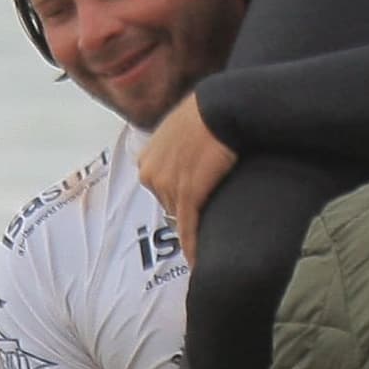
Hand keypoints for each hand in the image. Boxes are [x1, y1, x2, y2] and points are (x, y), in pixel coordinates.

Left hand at [136, 92, 239, 261]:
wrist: (222, 107)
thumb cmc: (206, 113)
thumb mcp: (178, 128)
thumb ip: (172, 149)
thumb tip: (182, 159)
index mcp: (146, 159)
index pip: (159, 189)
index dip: (176, 195)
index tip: (188, 203)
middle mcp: (150, 174)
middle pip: (167, 204)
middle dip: (185, 207)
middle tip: (206, 210)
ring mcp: (167, 186)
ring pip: (179, 217)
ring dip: (193, 225)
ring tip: (208, 236)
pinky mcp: (188, 195)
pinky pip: (187, 227)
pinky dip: (192, 246)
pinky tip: (196, 261)